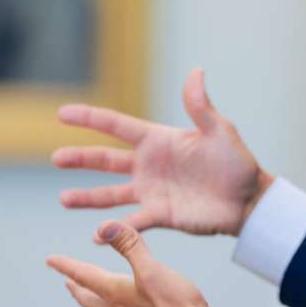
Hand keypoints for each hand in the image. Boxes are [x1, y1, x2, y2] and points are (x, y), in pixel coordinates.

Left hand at [47, 221, 212, 306]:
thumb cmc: (175, 305)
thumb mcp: (151, 269)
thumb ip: (130, 246)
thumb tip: (104, 226)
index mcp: (117, 293)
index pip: (85, 276)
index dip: (67, 266)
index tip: (50, 260)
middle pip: (90, 300)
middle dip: (77, 289)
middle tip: (67, 283)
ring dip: (95, 304)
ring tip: (93, 300)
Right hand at [53, 68, 273, 235]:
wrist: (249, 199)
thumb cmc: (236, 162)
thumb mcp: (219, 131)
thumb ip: (200, 106)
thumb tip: (196, 71)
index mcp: (158, 140)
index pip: (117, 126)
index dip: (90, 118)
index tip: (62, 113)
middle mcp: (149, 165)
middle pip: (105, 160)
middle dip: (80, 158)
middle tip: (56, 158)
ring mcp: (152, 191)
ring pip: (111, 193)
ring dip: (87, 197)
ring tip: (64, 199)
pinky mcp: (160, 215)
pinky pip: (131, 222)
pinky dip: (114, 229)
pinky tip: (95, 235)